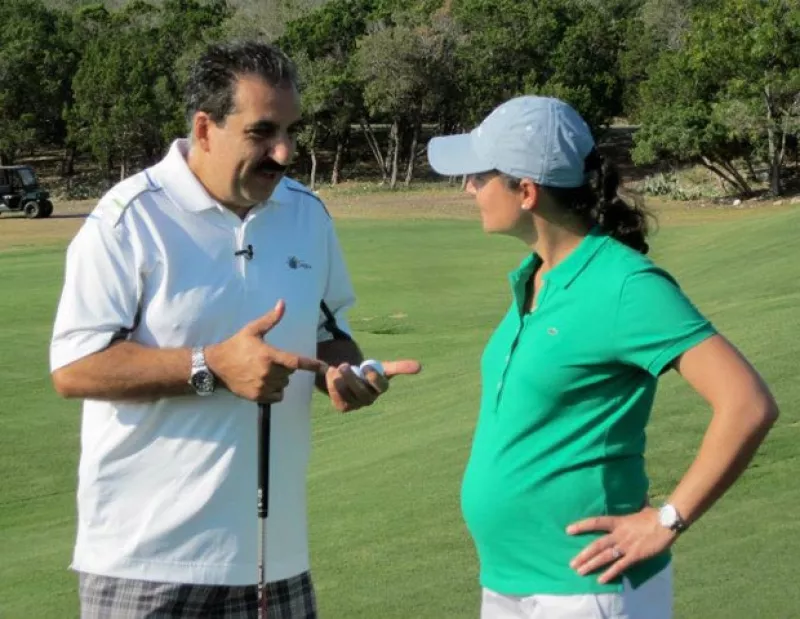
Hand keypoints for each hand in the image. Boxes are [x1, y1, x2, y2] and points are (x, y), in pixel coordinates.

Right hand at [205, 300, 327, 402]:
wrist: (216, 366)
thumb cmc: (236, 345)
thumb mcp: (253, 330)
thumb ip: (271, 319)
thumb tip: (282, 303)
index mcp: (269, 355)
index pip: (297, 362)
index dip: (313, 365)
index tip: (325, 367)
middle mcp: (268, 372)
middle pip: (290, 373)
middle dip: (285, 367)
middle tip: (270, 361)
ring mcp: (263, 386)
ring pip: (284, 385)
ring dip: (280, 379)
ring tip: (264, 371)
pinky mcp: (258, 396)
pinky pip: (278, 396)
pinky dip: (275, 391)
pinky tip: (264, 382)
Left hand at [326, 359, 420, 412]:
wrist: (349, 378)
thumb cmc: (368, 372)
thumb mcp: (382, 367)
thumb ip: (399, 366)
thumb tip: (420, 367)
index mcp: (381, 388)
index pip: (381, 386)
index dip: (374, 377)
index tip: (367, 366)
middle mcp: (370, 399)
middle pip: (361, 392)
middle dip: (351, 378)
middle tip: (343, 365)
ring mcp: (356, 404)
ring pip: (346, 394)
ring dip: (339, 381)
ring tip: (335, 368)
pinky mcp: (343, 407)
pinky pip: (336, 398)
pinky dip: (332, 386)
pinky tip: (331, 375)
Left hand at [566, 507, 677, 583]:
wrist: (667, 524)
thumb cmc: (655, 516)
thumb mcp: (641, 507)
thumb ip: (636, 503)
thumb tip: (639, 494)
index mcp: (618, 521)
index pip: (596, 522)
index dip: (581, 526)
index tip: (568, 530)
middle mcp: (619, 534)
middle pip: (597, 544)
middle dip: (583, 554)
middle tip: (572, 563)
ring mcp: (626, 546)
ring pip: (605, 556)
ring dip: (591, 564)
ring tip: (580, 572)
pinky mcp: (635, 556)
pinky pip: (620, 566)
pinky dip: (610, 573)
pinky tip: (601, 580)